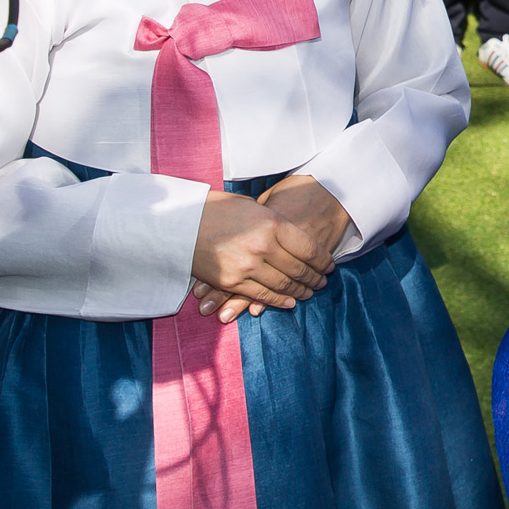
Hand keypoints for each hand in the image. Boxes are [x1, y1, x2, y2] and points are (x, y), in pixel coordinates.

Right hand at [190, 191, 331, 320]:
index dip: (322, 260)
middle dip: (314, 277)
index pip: (308, 248)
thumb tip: (295, 235)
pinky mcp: (231, 281)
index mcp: (272, 223)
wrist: (179, 222)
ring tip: (310, 292)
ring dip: (300, 291)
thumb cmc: (218, 208)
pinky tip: (290, 302)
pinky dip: (279, 300)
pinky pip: (262, 295)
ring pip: (284, 284)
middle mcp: (263, 246)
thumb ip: (275, 222)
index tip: (329, 265)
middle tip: (323, 282)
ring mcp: (247, 265)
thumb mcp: (254, 206)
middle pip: (299, 268)